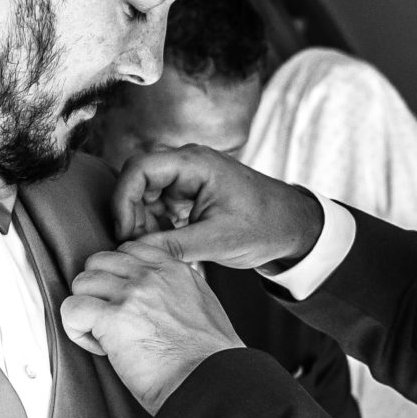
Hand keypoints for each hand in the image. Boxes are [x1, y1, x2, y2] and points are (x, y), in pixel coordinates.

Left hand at [61, 241, 242, 413]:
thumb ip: (176, 291)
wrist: (209, 382)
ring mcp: (131, 293)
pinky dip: (76, 330)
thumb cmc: (208, 360)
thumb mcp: (203, 307)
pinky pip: (71, 309)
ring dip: (85, 309)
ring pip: (82, 282)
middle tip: (110, 320)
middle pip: (99, 262)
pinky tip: (98, 348)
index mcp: (174, 270)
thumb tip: (157, 299)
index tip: (125, 303)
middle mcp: (151, 276)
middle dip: (98, 291)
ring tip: (103, 336)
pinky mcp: (113, 318)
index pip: (128, 250)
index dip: (117, 276)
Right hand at [112, 146, 324, 272]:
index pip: (139, 168)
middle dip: (131, 214)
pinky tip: (165, 247)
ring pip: (145, 196)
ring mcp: (187, 179)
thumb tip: (133, 253)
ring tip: (155, 250)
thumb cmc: (264, 225)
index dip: (123, 199)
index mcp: (194, 164)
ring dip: (143, 224)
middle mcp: (187, 165)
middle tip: (136, 246)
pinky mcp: (189, 195)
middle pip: (137, 180)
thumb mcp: (218, 240)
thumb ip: (174, 245)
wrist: (292, 226)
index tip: (124, 232)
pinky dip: (155, 227)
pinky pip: (158, 206)